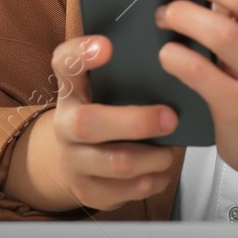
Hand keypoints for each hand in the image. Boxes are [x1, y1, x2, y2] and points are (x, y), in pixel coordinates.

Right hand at [3, 34, 178, 212]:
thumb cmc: (103, 114)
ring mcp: (72, 161)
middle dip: (137, 122)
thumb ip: (124, 71)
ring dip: (154, 156)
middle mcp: (64, 125)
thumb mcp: (103, 89)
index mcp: (71, 90)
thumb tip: (173, 55)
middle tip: (171, 118)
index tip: (106, 46)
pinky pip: (128, 191)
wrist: (77, 158)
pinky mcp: (87, 191)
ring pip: (118, 163)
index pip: (65, 63)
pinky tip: (158, 169)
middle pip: (88, 124)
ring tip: (168, 149)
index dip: (81, 53)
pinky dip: (154, 179)